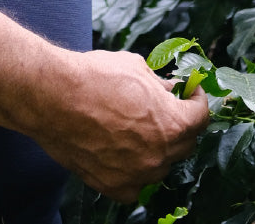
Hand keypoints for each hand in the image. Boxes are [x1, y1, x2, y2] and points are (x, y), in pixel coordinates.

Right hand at [30, 49, 208, 202]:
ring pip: (160, 166)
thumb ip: (158, 84)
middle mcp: (159, 154)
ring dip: (157, 149)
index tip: (190, 92)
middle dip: (180, 124)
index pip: (200, 117)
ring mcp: (137, 174)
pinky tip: (123, 152)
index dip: (198, 100)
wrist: (54, 97)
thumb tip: (169, 90)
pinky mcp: (114, 186)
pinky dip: (134, 170)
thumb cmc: (95, 77)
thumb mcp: (135, 67)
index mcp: (172, 123)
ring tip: (138, 130)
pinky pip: (135, 185)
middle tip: (167, 109)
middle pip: (185, 144)